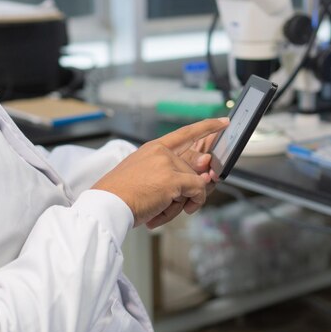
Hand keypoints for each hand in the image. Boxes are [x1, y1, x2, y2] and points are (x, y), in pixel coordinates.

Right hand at [92, 118, 228, 227]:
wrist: (107, 205)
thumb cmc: (121, 196)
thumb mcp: (143, 178)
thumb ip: (172, 175)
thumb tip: (205, 176)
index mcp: (152, 148)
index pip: (184, 134)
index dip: (206, 127)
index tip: (222, 122)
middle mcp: (161, 152)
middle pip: (192, 169)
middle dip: (187, 190)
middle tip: (171, 203)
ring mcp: (167, 163)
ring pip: (194, 182)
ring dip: (184, 201)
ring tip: (161, 210)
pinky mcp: (173, 179)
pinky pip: (197, 190)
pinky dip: (196, 202)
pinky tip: (186, 209)